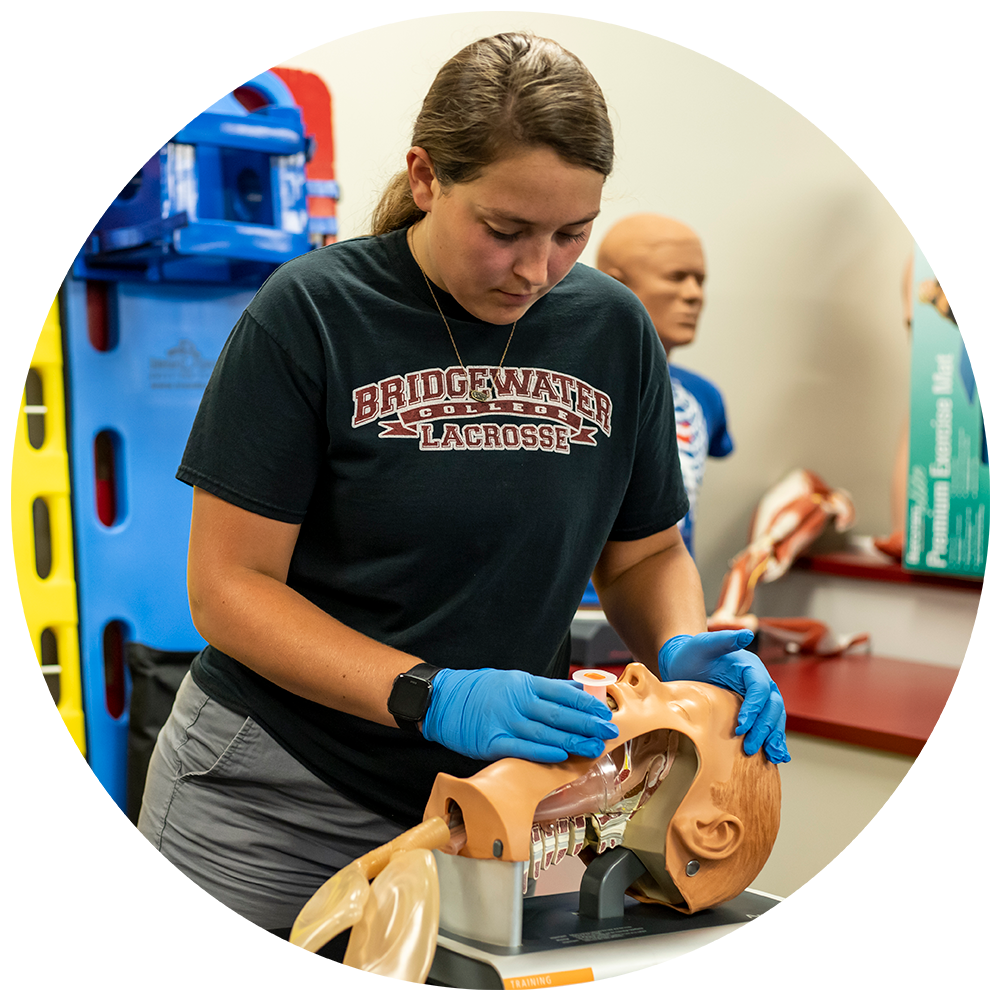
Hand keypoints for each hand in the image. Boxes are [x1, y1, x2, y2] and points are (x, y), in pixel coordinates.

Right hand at [422, 668, 618, 762]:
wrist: (441, 699)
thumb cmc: (480, 690)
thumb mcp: (512, 680)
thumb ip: (543, 689)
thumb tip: (576, 693)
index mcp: (523, 683)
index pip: (562, 692)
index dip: (586, 703)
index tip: (605, 711)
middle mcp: (516, 700)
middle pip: (559, 713)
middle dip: (587, 723)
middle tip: (609, 731)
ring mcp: (504, 720)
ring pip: (545, 731)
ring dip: (573, 740)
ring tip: (594, 747)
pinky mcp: (491, 741)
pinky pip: (522, 747)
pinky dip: (543, 751)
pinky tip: (562, 754)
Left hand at [658, 630, 790, 763]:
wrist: (684, 664)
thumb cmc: (692, 653)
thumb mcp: (703, 644)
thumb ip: (723, 639)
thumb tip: (747, 634)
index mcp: (751, 667)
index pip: (760, 689)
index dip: (754, 707)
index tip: (740, 725)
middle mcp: (759, 682)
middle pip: (772, 706)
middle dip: (764, 727)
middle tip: (749, 747)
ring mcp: (757, 698)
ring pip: (775, 718)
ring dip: (775, 737)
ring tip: (773, 757)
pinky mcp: (752, 710)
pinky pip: (768, 725)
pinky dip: (773, 739)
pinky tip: (775, 756)